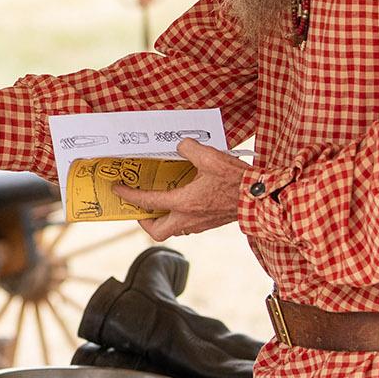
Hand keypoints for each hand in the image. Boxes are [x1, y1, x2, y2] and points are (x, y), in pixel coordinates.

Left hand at [113, 139, 249, 239]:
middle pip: (157, 231)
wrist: (260, 199)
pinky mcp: (211, 223)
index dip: (129, 195)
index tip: (117, 190)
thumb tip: (181, 146)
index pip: (148, 202)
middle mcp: (188, 219)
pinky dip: (180, 218)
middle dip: (144, 221)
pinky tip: (184, 202)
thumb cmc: (236, 181)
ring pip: (173, 230)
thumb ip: (189, 149)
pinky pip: (188, 226)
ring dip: (163, 220)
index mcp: (183, 204)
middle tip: (140, 209)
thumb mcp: (209, 157)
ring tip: (160, 205)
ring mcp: (200, 224)